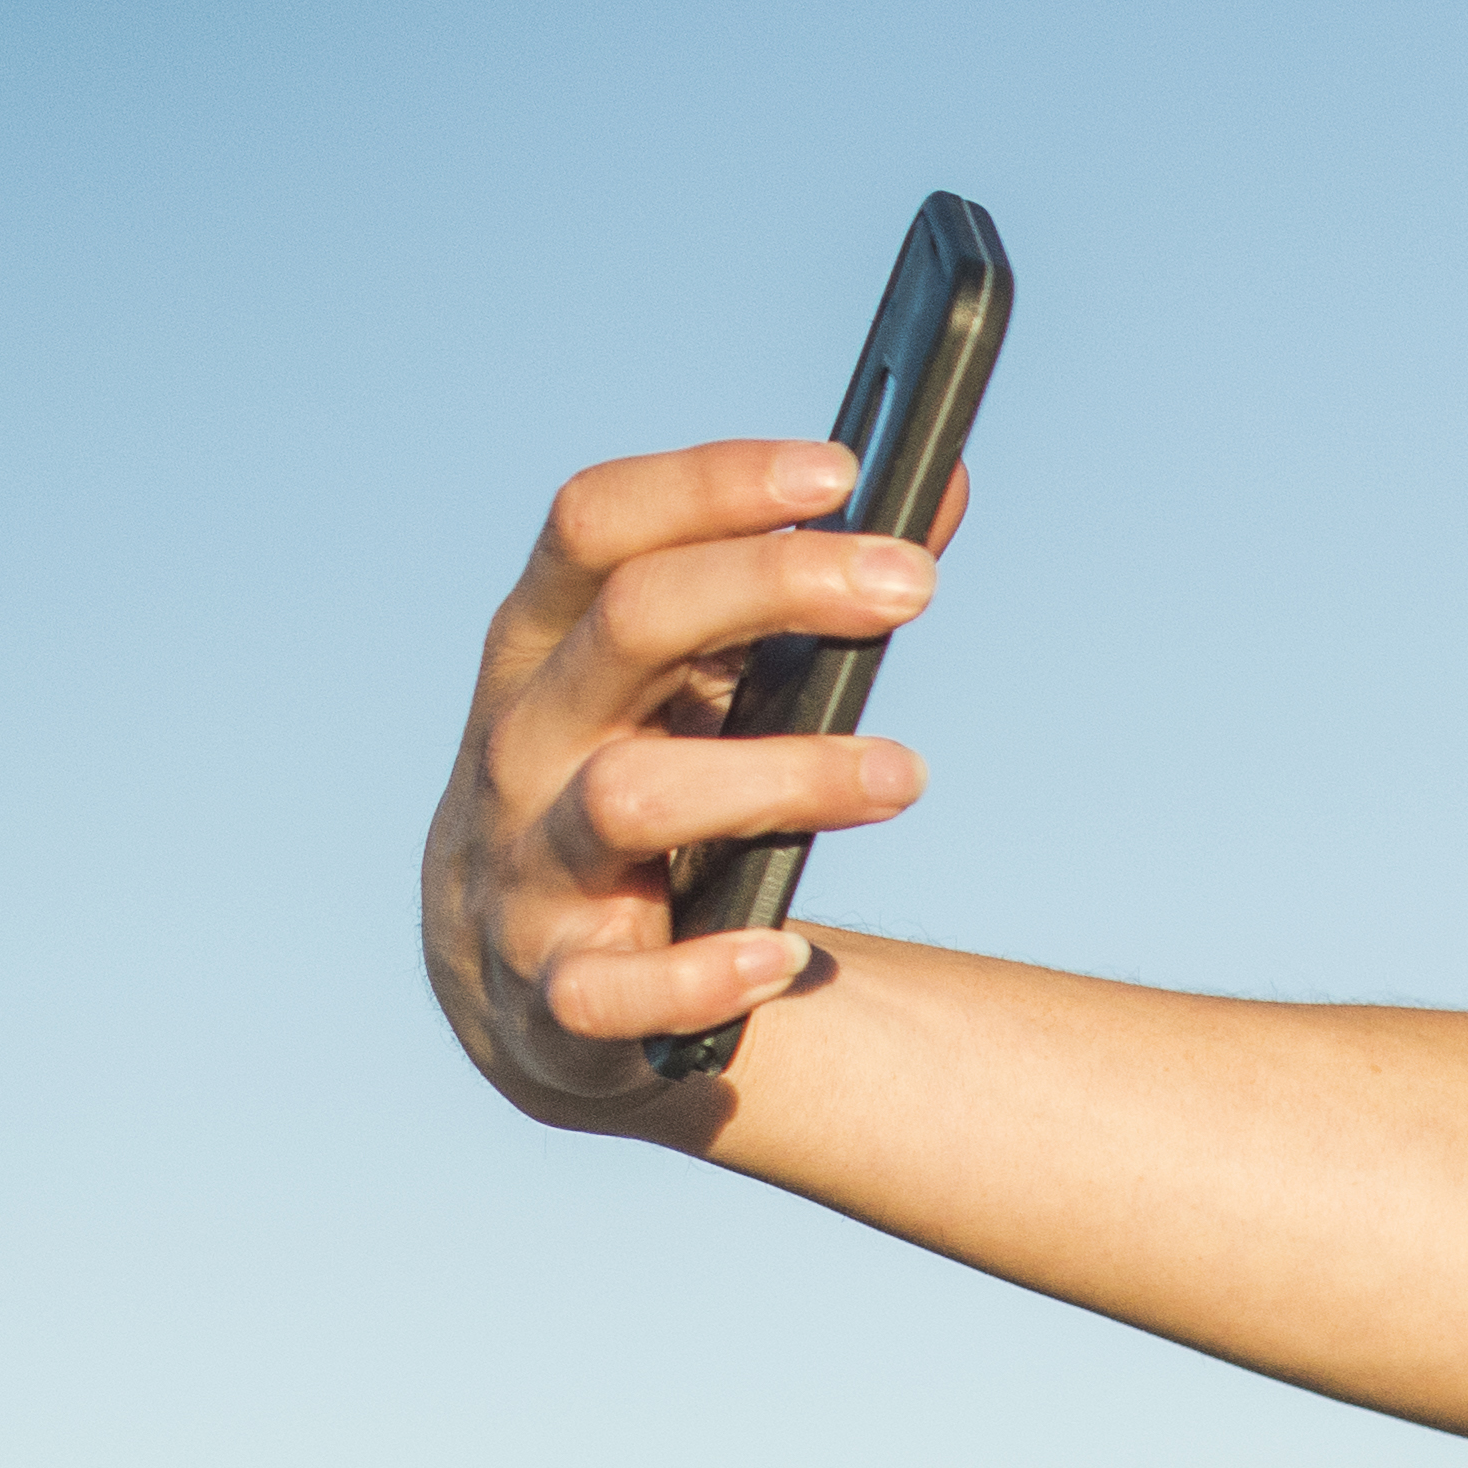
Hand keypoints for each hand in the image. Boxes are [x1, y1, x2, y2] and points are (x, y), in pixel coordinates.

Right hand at [416, 434, 955, 1126]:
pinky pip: (612, 988)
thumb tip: (946, 481)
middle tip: (917, 586)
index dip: (710, 484)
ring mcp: (526, 866)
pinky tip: (786, 957)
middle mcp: (521, 741)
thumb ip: (806, 592)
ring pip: (632, 794)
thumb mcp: (700, 688)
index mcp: (544, 645)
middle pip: (630, 626)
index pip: (600, 527)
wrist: (523, 983)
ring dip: (781, 777)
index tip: (840, 472)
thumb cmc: (642, 786)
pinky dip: (701, 974)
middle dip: (776, 587)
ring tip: (904, 775)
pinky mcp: (555, 995)